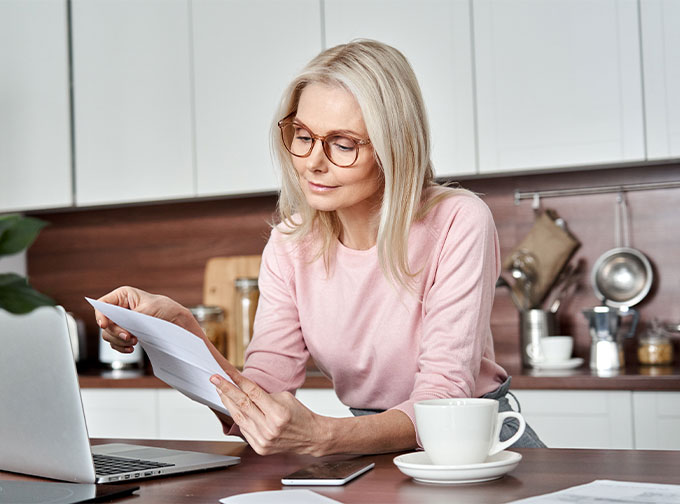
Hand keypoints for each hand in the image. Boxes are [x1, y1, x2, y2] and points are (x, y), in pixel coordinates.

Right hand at [94, 286, 200, 353]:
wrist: (176, 320)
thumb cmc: (165, 307)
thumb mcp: (149, 309)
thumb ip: (133, 317)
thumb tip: (121, 327)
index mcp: (123, 296)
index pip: (103, 304)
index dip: (101, 315)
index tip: (104, 325)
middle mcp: (118, 309)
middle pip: (105, 323)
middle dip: (115, 332)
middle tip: (129, 337)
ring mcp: (121, 322)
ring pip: (108, 335)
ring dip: (119, 341)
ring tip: (134, 342)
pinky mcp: (125, 333)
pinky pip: (115, 343)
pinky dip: (121, 347)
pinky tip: (131, 348)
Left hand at [210, 369, 328, 456]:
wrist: (310, 437)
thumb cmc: (299, 415)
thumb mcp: (285, 397)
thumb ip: (263, 395)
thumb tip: (243, 389)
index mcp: (278, 413)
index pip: (252, 393)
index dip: (237, 381)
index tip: (226, 372)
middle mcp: (269, 428)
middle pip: (242, 404)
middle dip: (226, 390)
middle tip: (215, 379)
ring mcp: (263, 440)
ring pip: (239, 417)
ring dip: (227, 402)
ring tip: (220, 391)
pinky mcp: (259, 447)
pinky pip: (244, 428)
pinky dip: (237, 416)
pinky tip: (233, 407)